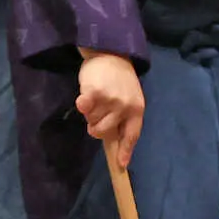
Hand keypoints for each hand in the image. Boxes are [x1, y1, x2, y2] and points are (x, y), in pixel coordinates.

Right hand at [75, 51, 144, 166]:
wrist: (111, 53)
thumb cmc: (120, 80)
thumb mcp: (131, 99)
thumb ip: (125, 118)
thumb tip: (115, 142)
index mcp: (137, 110)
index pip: (131, 135)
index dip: (125, 151)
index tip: (121, 165)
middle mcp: (124, 107)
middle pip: (104, 132)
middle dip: (97, 127)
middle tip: (97, 114)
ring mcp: (110, 99)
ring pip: (92, 120)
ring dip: (90, 113)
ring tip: (95, 98)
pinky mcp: (94, 92)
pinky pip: (83, 108)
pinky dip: (81, 105)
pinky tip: (84, 97)